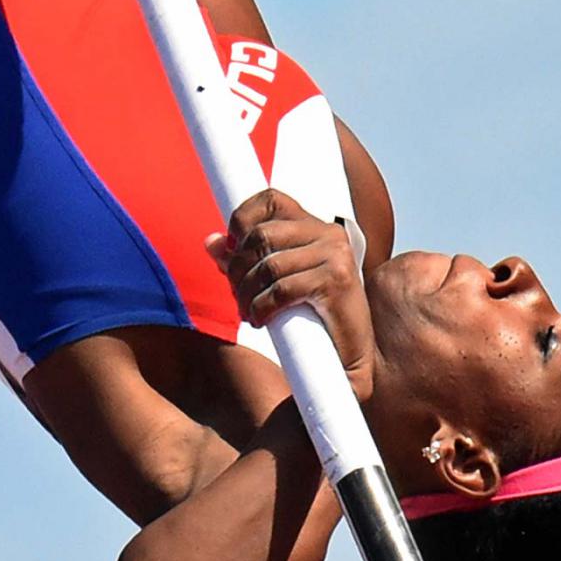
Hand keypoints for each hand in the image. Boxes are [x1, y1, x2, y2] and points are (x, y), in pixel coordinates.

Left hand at [205, 190, 374, 401]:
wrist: (349, 360)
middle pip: (261, 235)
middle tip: (238, 295)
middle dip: (238, 268)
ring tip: (248, 312)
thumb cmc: (312, 321)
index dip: (241, 218)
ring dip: (246, 293)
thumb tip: (211, 242)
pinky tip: (261, 321)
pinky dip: (262, 307)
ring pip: (268, 265)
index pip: (271, 199)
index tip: (231, 248)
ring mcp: (336, 256)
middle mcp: (329, 234)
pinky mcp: (335, 282)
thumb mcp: (277, 284)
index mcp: (316, 228)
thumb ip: (246, 261)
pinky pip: (282, 289)